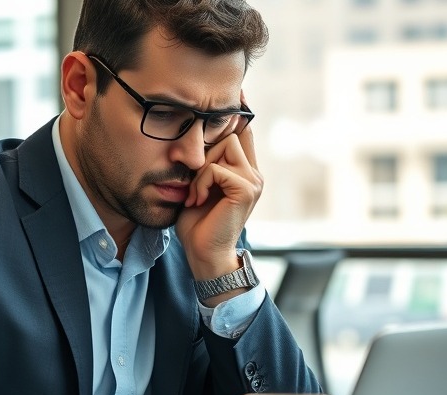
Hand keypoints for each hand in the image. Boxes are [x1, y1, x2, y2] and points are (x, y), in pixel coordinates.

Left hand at [176, 93, 262, 287]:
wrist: (203, 254)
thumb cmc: (196, 222)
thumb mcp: (197, 183)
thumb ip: (203, 161)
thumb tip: (195, 132)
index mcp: (245, 169)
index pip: (244, 130)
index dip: (238, 109)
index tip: (235, 89)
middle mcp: (254, 172)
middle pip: (228, 133)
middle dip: (203, 152)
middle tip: (193, 183)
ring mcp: (253, 180)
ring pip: (223, 147)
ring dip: (201, 169)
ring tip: (195, 193)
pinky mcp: (246, 189)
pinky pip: (217, 168)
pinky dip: (201, 182)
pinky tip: (197, 199)